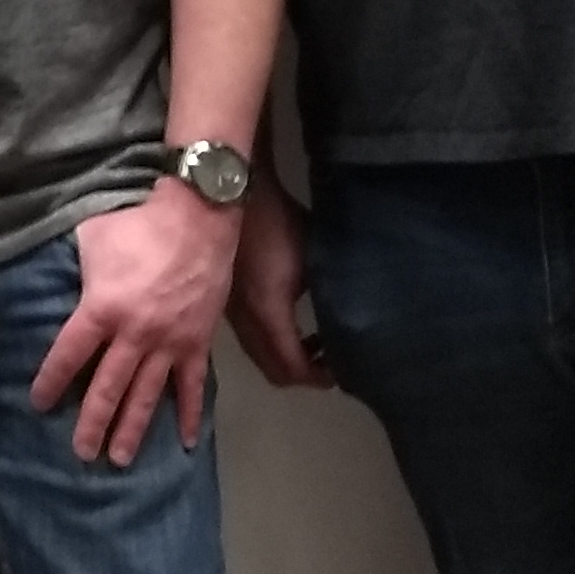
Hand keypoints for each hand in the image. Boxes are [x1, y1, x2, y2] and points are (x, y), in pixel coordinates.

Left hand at [28, 183, 237, 467]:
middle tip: (81, 454)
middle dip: (93, 423)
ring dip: (133, 430)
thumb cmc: (138, 224)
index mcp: (102, 310)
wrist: (199, 217)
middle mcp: (134, 335)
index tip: (39, 404)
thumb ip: (75, 269)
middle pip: (108, 387)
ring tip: (120, 460)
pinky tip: (183, 442)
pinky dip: (188, 415)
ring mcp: (169, 343)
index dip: (52, 381)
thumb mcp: (91, 239)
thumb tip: (56, 279)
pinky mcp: (198, 343)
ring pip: (147, 395)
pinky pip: (193, 386)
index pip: (69, 355)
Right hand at [226, 159, 336, 393]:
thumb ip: (329, 295)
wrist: (233, 197)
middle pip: (274, 372)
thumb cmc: (278, 223)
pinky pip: (251, 340)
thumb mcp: (314, 259)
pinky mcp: (226, 304)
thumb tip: (348, 320)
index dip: (320, 376)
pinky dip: (272, 344)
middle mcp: (245, 322)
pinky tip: (290, 322)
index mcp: (269, 314)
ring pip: (259, 357)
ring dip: (286, 358)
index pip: (294, 368)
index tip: (343, 366)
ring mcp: (231, 314)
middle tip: (330, 359)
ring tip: (314, 342)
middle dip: (304, 374)